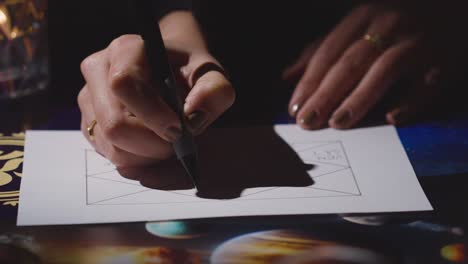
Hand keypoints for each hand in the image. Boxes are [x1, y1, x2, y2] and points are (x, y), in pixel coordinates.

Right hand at [78, 33, 233, 166]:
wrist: (170, 70)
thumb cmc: (188, 70)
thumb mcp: (211, 75)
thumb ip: (214, 92)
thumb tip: (193, 117)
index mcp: (125, 50)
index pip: (123, 85)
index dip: (152, 114)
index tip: (179, 128)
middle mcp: (98, 72)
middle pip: (114, 125)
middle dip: (152, 144)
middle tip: (177, 140)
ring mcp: (89, 99)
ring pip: (111, 147)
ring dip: (146, 156)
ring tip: (166, 140)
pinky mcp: (89, 123)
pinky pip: (109, 155)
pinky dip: (136, 160)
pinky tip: (152, 144)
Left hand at [283, 2, 465, 128]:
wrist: (449, 12)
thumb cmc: (395, 25)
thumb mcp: (356, 27)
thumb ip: (322, 49)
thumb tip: (288, 75)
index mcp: (362, 17)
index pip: (327, 53)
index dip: (309, 83)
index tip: (294, 109)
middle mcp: (387, 26)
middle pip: (350, 64)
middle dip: (325, 95)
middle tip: (307, 123)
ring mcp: (416, 42)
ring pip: (383, 71)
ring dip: (359, 99)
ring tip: (337, 123)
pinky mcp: (443, 59)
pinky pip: (427, 83)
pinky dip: (411, 101)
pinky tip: (392, 118)